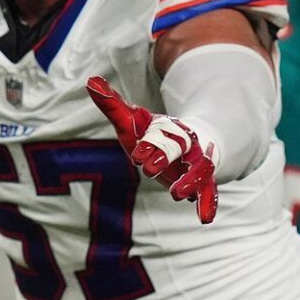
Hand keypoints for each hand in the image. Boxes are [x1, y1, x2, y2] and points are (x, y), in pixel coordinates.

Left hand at [87, 77, 218, 223]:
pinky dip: (208, 203)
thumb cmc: (151, 134)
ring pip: (200, 169)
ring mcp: (195, 163)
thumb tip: (90, 81)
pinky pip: (209, 191)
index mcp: (167, 128)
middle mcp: (185, 143)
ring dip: (190, 181)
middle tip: (147, 169)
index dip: (149, 143)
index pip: (159, 133)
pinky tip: (206, 218)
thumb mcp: (132, 121)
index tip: (136, 154)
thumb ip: (112, 105)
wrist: (184, 140)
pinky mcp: (200, 181)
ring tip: (177, 195)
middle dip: (164, 156)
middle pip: (178, 147)